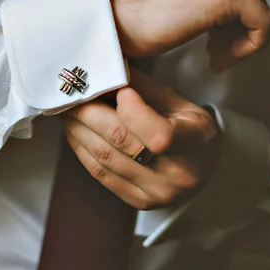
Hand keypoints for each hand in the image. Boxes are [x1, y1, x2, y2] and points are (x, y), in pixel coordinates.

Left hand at [62, 68, 220, 209]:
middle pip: (120, 140)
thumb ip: (144, 88)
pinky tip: (74, 130)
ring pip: (104, 157)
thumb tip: (107, 68)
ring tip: (67, 110)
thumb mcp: (179, 104)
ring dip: (77, 129)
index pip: (159, 135)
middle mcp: (177, 174)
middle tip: (70, 94)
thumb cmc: (189, 129)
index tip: (117, 90)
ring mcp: (155, 192)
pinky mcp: (137, 201)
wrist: (202, 170)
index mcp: (194, 144)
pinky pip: (100, 173)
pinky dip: (81, 148)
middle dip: (88, 112)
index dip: (132, 111)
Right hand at [109, 0, 269, 71]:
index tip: (209, 38)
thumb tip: (218, 8)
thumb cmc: (128, 12)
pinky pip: (263, 23)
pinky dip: (250, 46)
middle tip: (211, 51)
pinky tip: (219, 61)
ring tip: (213, 57)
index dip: (229, 14)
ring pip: (259, 8)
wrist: (108, 19)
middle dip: (234, 27)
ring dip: (238, 38)